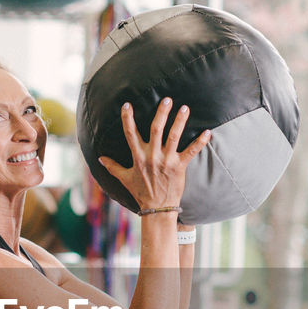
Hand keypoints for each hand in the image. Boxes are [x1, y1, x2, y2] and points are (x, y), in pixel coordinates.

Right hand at [99, 98, 211, 213]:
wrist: (157, 208)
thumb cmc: (141, 193)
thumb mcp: (124, 178)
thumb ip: (112, 166)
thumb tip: (99, 158)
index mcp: (138, 157)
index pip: (130, 133)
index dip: (128, 118)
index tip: (127, 104)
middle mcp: (152, 156)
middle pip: (155, 129)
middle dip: (161, 113)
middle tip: (167, 99)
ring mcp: (166, 161)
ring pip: (173, 137)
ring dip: (179, 122)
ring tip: (185, 108)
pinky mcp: (179, 167)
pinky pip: (191, 152)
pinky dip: (200, 142)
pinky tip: (208, 132)